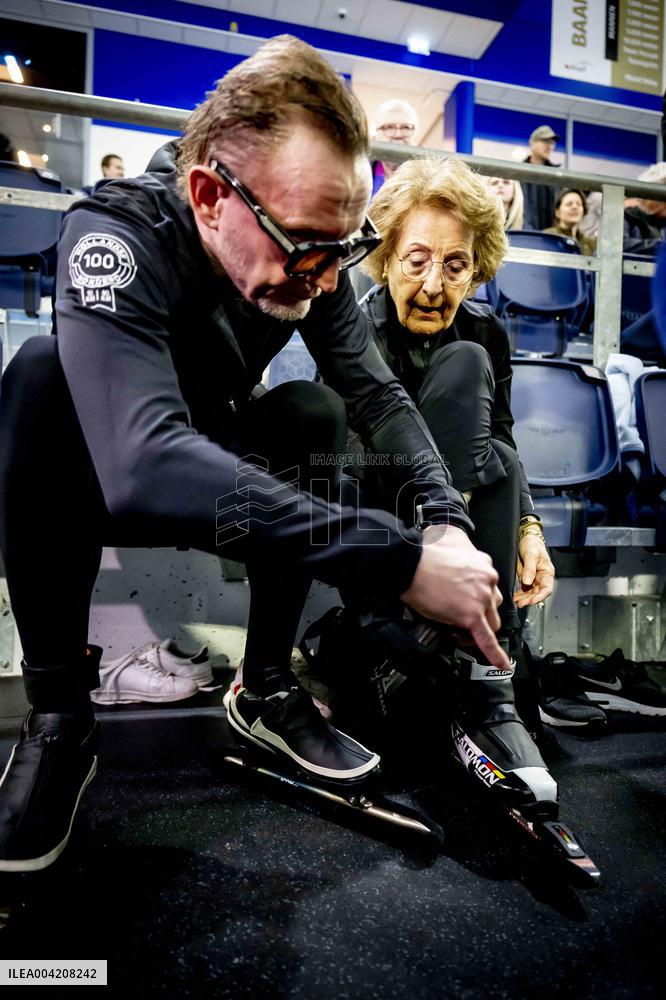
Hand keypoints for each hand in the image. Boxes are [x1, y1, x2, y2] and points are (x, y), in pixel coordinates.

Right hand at [400, 525, 509, 670]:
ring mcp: (481, 599)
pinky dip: (495, 654)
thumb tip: (458, 577)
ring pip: (492, 623)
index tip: (470, 602)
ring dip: (480, 630)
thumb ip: (463, 565)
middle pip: (493, 606)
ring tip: (461, 632)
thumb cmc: (424, 559)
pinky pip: (487, 640)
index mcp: (484, 566)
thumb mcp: (452, 551)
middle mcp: (487, 581)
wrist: (410, 565)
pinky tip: (500, 663)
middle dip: (480, 614)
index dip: (479, 598)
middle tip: (462, 618)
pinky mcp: (471, 615)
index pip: (490, 588)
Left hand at [513, 533, 554, 607]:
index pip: (546, 589)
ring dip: (524, 599)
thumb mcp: (531, 555)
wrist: (526, 539)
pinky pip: (524, 589)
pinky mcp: (526, 578)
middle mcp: (541, 578)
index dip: (540, 597)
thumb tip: (527, 582)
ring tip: (516, 602)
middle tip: (521, 603)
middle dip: (530, 600)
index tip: (532, 601)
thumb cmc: (532, 544)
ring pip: (530, 593)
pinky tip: (514, 597)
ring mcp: (533, 579)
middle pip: (538, 593)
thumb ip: (530, 569)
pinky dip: (519, 594)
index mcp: (547, 573)